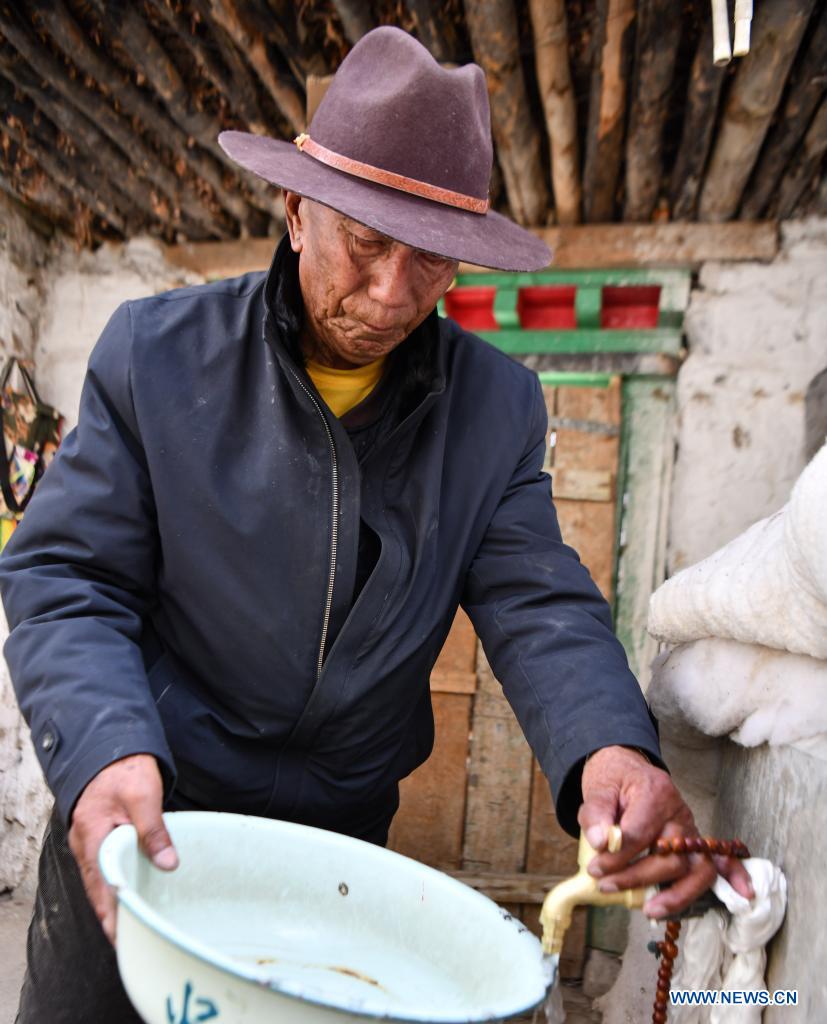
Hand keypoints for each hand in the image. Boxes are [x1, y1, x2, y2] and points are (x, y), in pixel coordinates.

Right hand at [68, 753, 177, 943]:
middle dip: (112, 916)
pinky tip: (130, 895)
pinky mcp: (98, 837)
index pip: (100, 885)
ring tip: (132, 928)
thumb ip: (154, 830)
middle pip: (97, 889)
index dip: (112, 913)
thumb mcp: (144, 796)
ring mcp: (88, 842)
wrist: (114, 748)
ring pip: (100, 880)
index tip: (123, 937)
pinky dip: (115, 884)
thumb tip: (168, 864)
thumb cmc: (127, 770)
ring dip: (114, 902)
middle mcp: (84, 843)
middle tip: (131, 942)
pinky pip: (104, 868)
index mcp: (92, 836)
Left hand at [577, 745, 753, 917]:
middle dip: (636, 877)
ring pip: (696, 868)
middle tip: (606, 886)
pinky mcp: (695, 842)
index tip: (595, 869)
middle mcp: (680, 812)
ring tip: (649, 909)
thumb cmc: (615, 781)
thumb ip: (596, 814)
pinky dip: (733, 877)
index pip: (640, 834)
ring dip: (675, 894)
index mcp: (656, 793)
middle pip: (669, 856)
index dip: (617, 857)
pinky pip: (719, 862)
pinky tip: (744, 894)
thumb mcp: (599, 788)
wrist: (629, 769)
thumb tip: (599, 842)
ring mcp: (691, 829)